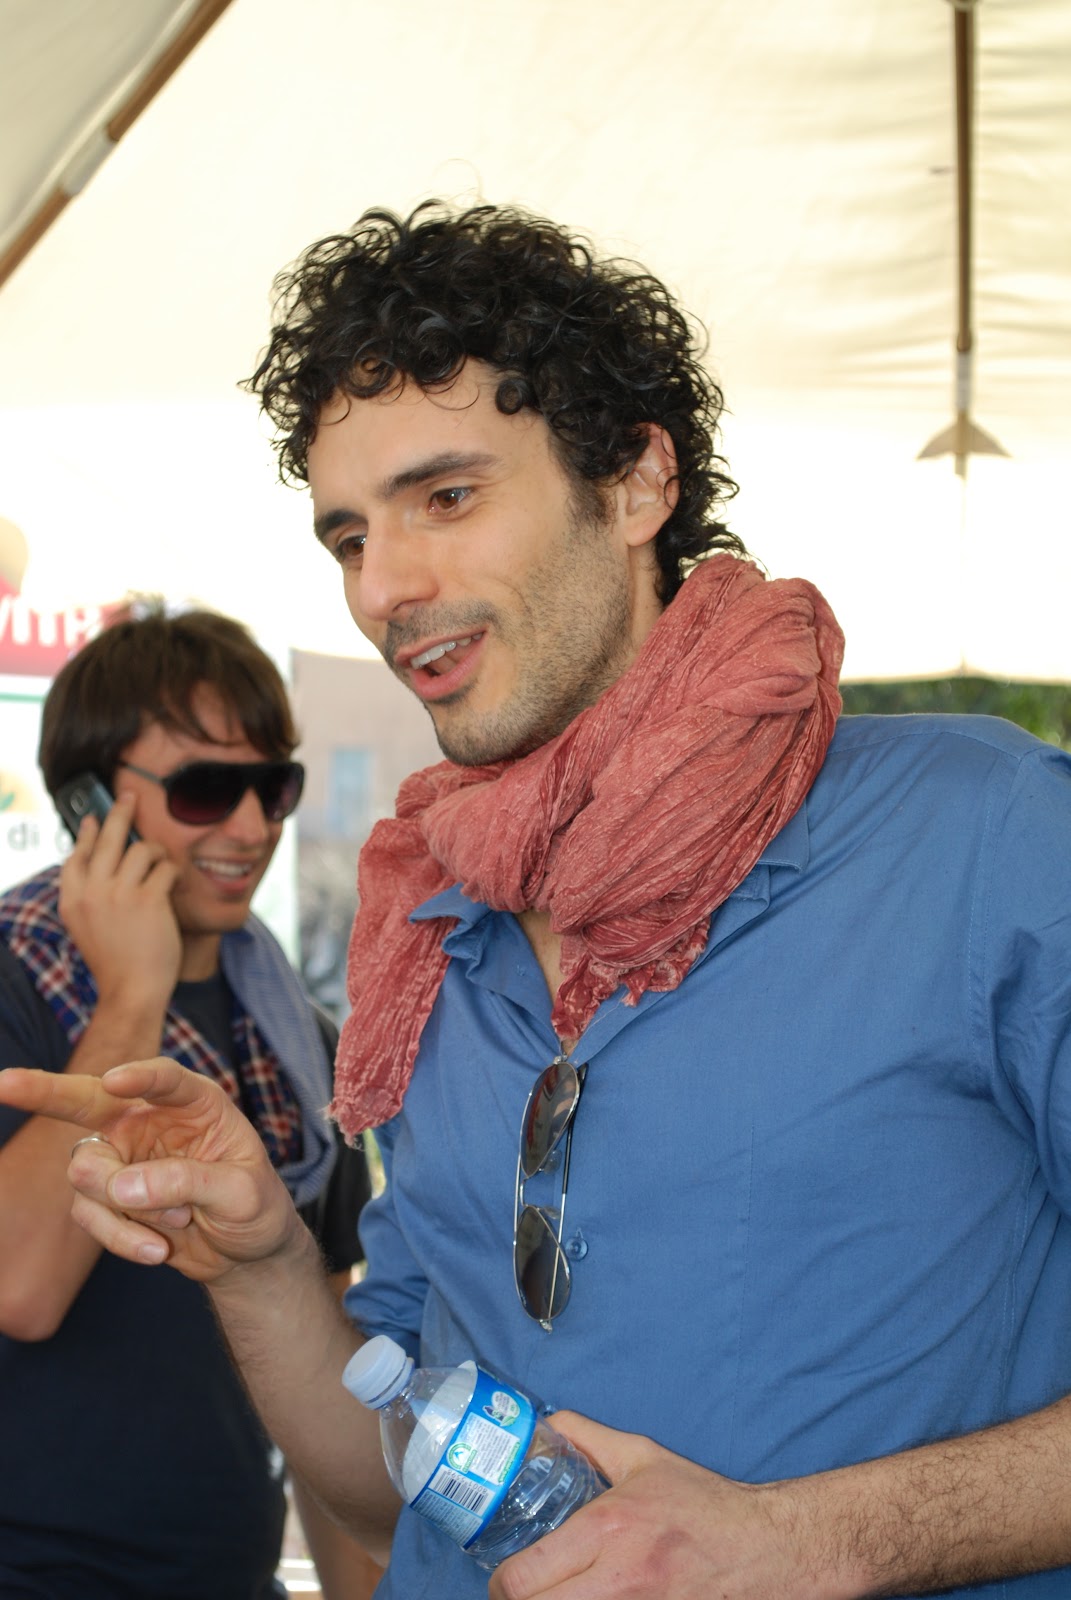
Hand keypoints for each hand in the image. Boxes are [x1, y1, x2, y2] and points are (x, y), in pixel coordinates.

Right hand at [0, 1059, 299, 1283]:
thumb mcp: (242, 1194)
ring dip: (125, 1206)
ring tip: (178, 1223)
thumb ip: (187, 1182)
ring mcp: (122, 1157)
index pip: (164, 1079)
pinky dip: (121, 1237)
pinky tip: (158, 1251)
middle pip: (89, 1099)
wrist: (245, 1252)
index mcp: (194, 1102)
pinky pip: (90, 1213)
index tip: (116, 1080)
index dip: (140, 1077)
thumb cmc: (255, 1207)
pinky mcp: (107, 1197)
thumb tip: (121, 1188)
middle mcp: (150, 1120)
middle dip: (44, 1090)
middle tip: (4, 1083)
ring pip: (87, 1170)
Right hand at [59, 796, 182, 1009]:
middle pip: (108, 838)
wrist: (132, 992)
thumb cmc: (116, 963)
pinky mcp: (148, 900)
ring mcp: (119, 895)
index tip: (95, 819)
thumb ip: (89, 896)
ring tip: (161, 865)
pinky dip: (172, 873)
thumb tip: (99, 859)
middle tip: (130, 795)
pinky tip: (173, 883)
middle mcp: (92, 893)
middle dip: (121, 811)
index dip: (88, 834)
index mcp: (72, 900)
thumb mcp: (88, 927)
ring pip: (141, 849)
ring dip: (157, 853)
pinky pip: (165, 868)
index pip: (77, 856)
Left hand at [489, 1413, 821, 1599]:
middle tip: (520, 1592)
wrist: (758, 1547)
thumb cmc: (699, 1503)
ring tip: (549, 1597)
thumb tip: (547, 1424)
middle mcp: (617, 1580)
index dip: (502, 1584)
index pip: (526, 1577)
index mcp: (606, 1530)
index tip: (504, 1577)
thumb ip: (588, 1438)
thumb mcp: (642, 1457)